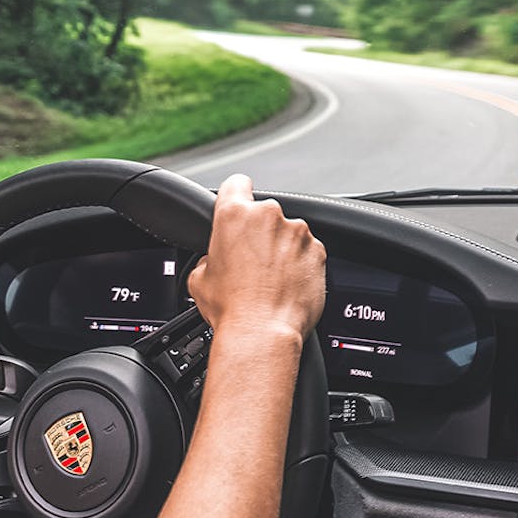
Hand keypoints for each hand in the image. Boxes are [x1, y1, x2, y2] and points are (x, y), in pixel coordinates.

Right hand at [188, 174, 326, 340]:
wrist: (263, 333)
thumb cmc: (231, 309)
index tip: (239, 202)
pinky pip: (308, 251)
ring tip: (271, 280)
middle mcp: (268, 217)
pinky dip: (301, 264)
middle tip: (252, 264)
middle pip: (264, 214)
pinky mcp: (318, 251)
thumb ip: (207, 257)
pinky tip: (288, 285)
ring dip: (282, 250)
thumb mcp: (199, 280)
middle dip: (260, 234)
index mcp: (234, 215)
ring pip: (289, 233)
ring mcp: (297, 233)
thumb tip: (212, 261)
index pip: (236, 184)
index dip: (236, 194)